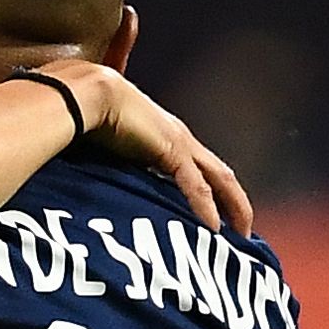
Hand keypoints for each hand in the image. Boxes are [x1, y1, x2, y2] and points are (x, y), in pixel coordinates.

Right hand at [57, 63, 255, 233]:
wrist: (84, 92)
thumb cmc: (89, 112)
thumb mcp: (113, 144)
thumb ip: (122, 162)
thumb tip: (112, 181)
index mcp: (168, 136)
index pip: (202, 168)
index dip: (215, 192)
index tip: (220, 217)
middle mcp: (181, 139)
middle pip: (221, 175)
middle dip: (236, 203)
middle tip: (244, 232)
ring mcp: (180, 143)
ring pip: (220, 180)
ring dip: (234, 208)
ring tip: (242, 235)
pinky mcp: (172, 151)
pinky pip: (197, 186)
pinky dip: (207, 208)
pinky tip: (214, 228)